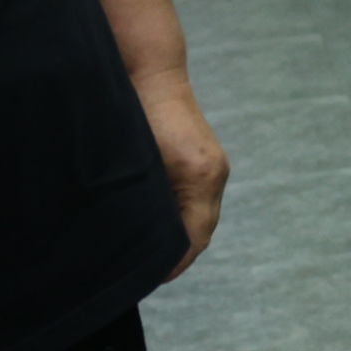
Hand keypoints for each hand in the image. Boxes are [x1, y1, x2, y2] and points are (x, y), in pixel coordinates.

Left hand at [140, 71, 232, 276]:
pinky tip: (147, 221)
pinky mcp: (197, 161)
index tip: (147, 279)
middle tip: (139, 271)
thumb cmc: (141, 114)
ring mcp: (207, 167)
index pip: (195, 239)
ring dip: (172, 235)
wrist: (147, 72)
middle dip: (173, 254)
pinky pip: (189, 200)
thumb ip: (150, 206)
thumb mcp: (141, 167)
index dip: (172, 264)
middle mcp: (212, 176)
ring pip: (193, 217)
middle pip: (197, 232)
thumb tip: (149, 246)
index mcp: (203, 178)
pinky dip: (173, 217)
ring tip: (140, 250)